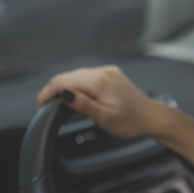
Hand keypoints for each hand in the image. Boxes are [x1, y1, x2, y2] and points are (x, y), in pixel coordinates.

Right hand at [36, 65, 165, 139]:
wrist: (153, 117)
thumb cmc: (132, 121)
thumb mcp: (104, 118)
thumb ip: (82, 105)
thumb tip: (63, 93)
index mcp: (98, 81)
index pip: (62, 81)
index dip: (46, 93)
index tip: (40, 106)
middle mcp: (102, 71)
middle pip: (67, 76)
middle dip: (54, 90)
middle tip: (47, 108)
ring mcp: (107, 71)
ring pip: (77, 75)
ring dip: (66, 87)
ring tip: (60, 104)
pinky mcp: (111, 74)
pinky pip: (88, 76)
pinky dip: (78, 85)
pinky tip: (77, 97)